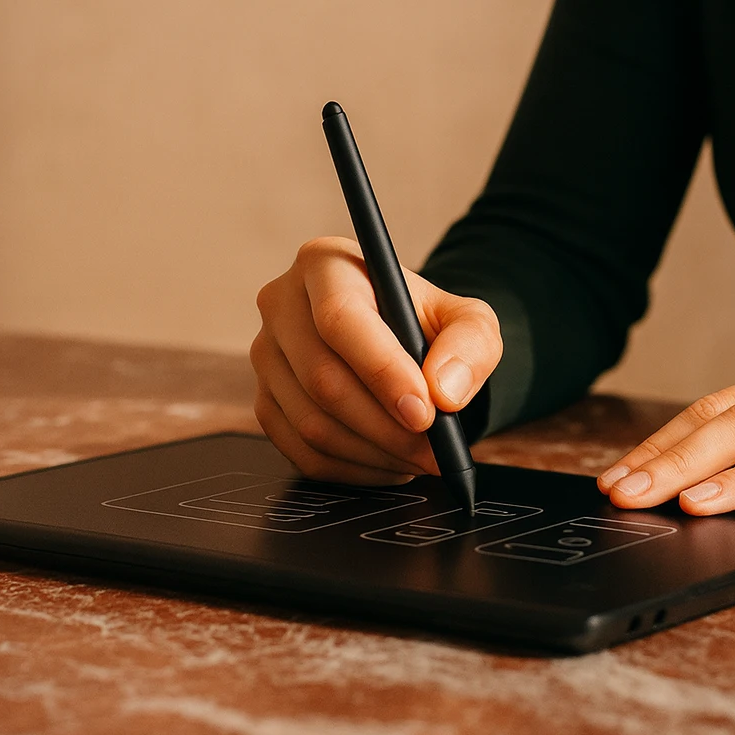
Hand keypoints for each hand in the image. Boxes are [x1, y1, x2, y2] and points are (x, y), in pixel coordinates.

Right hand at [250, 236, 502, 484]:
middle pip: (322, 378)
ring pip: (311, 422)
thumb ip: (470, 344)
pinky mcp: (264, 402)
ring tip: (418, 458)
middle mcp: (282, 304)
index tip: (425, 412)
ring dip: (373, 453)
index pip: (341, 318)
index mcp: (325, 264)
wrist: (397, 341)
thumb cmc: (426, 324)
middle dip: (386, 427)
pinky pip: (300, 451)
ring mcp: (266, 356)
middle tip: (433, 451)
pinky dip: (352, 470)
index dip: (382, 371)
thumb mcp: (467, 320)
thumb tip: (444, 391)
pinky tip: (390, 462)